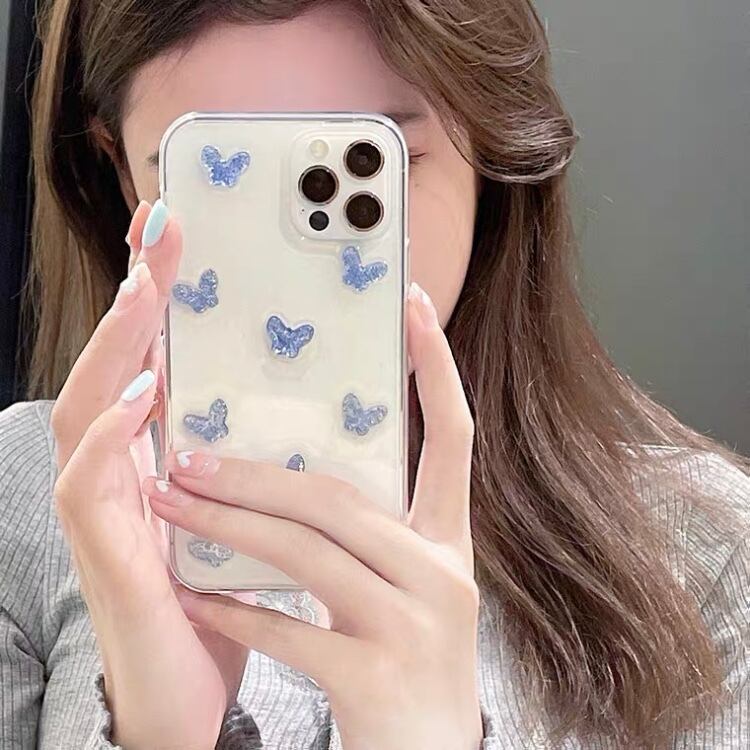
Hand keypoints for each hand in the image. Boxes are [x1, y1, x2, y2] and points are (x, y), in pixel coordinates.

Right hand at [51, 202, 248, 749]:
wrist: (196, 693)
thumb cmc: (223, 599)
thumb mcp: (249, 515)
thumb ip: (258, 461)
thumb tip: (314, 404)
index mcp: (163, 459)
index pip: (154, 362)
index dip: (161, 300)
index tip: (181, 237)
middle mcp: (125, 473)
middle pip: (114, 368)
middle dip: (134, 299)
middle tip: (158, 233)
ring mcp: (106, 510)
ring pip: (86, 411)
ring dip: (114, 349)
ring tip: (145, 293)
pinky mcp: (106, 555)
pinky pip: (90, 485)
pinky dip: (110, 437)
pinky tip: (141, 400)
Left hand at [143, 283, 483, 749]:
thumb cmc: (407, 660)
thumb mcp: (406, 584)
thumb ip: (372, 529)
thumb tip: (301, 472)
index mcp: (450, 541)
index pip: (454, 436)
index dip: (438, 368)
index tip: (413, 307)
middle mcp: (442, 573)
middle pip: (341, 498)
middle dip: (257, 473)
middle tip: (189, 451)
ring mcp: (414, 626)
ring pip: (309, 552)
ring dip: (230, 524)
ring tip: (172, 500)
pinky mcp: (375, 678)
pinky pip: (290, 628)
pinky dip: (236, 608)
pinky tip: (195, 593)